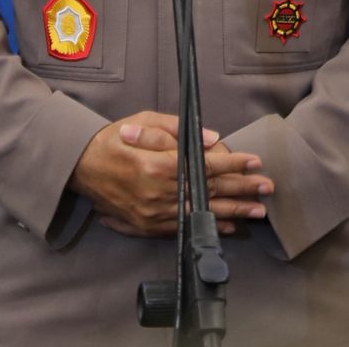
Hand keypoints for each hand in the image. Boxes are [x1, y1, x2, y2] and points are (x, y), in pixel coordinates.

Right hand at [68, 111, 270, 236]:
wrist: (80, 167)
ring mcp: (154, 214)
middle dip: (242, 190)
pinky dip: (208, 226)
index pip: (207, 166)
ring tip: (257, 211)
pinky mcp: (148, 226)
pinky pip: (185, 227)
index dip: (234, 164)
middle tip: (267, 188)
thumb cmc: (114, 140)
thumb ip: (177, 130)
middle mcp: (159, 193)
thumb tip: (212, 139)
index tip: (256, 161)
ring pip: (201, 214)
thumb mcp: (142, 122)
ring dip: (232, 212)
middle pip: (210, 192)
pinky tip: (228, 226)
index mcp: (159, 166)